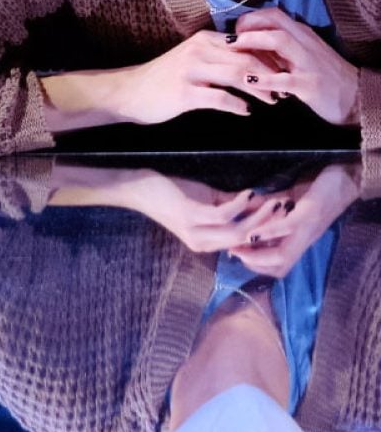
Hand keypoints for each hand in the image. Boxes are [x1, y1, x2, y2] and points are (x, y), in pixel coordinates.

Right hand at [42, 30, 280, 132]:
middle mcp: (199, 50)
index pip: (247, 43)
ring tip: (273, 101)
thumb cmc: (162, 80)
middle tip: (286, 88)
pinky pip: (220, 98)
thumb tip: (250, 62)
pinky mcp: (185, 92)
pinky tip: (245, 112)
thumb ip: (217, 57)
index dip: (270, 57)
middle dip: (271, 74)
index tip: (286, 70)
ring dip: (260, 90)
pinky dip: (237, 105)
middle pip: (247, 58)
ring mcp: (191, 70)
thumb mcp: (191, 60)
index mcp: (204, 40)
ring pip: (238, 75)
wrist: (128, 92)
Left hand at [78, 169, 292, 253]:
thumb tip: (263, 203)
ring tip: (279, 203)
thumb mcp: (208, 201)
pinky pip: (223, 215)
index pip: (245, 244)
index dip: (268, 234)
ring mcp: (196, 232)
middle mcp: (203, 243)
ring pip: (237, 232)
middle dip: (271, 229)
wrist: (139, 187)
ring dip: (261, 218)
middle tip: (292, 212)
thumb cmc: (173, 192)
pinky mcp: (190, 217)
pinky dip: (240, 205)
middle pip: (246, 242)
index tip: (290, 219)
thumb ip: (233, 206)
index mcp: (208, 242)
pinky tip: (251, 193)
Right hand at [227, 163, 359, 276]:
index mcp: (299, 240)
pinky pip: (287, 229)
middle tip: (233, 251)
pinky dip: (267, 233)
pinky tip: (251, 232)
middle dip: (253, 264)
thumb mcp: (287, 206)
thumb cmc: (315, 192)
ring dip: (257, 255)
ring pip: (283, 256)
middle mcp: (303, 240)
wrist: (345, 179)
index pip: (278, 266)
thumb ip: (269, 213)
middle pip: (280, 268)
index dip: (255, 265)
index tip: (235, 252)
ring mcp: (307, 229)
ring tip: (238, 246)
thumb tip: (243, 215)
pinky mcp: (310, 214)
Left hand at [228, 8, 359, 125]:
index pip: (273, 14)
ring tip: (233, 49)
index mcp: (301, 34)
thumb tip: (245, 41)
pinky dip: (265, 78)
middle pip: (274, 21)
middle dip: (247, 26)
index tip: (232, 31)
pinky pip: (285, 78)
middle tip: (227, 40)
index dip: (249, 19)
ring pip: (280, 41)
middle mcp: (304, 43)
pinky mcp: (309, 84)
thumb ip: (277, 47)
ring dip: (253, 42)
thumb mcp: (299, 55)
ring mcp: (307, 62)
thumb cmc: (319, 75)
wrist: (352, 96)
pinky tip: (248, 80)